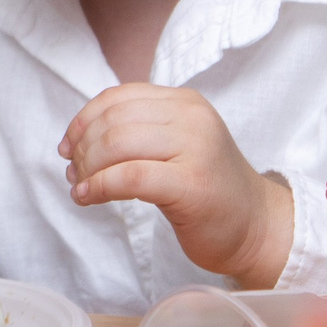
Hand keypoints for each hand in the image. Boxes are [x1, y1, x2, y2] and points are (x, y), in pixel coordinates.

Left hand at [60, 84, 294, 287]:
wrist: (258, 229)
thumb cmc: (209, 191)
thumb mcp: (176, 145)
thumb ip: (139, 131)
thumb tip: (77, 137)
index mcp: (186, 102)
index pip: (119, 97)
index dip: (84, 119)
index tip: (68, 144)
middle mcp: (193, 117)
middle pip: (114, 121)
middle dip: (83, 147)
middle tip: (73, 172)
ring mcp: (196, 148)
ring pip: (118, 145)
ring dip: (87, 168)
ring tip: (80, 186)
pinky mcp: (192, 184)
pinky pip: (129, 177)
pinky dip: (99, 186)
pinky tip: (88, 197)